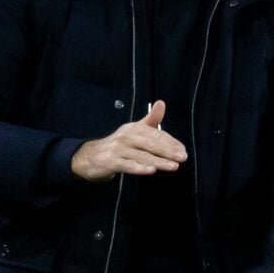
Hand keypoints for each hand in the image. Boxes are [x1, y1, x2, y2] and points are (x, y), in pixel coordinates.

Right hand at [71, 100, 187, 181]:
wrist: (91, 156)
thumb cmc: (119, 144)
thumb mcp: (134, 131)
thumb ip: (151, 120)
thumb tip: (161, 103)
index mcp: (134, 128)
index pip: (155, 134)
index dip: (170, 142)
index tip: (182, 150)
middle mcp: (127, 136)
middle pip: (150, 143)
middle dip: (168, 150)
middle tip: (182, 157)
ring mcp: (119, 149)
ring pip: (142, 155)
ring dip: (159, 161)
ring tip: (173, 166)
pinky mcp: (111, 161)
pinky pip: (128, 165)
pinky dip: (140, 168)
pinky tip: (151, 170)